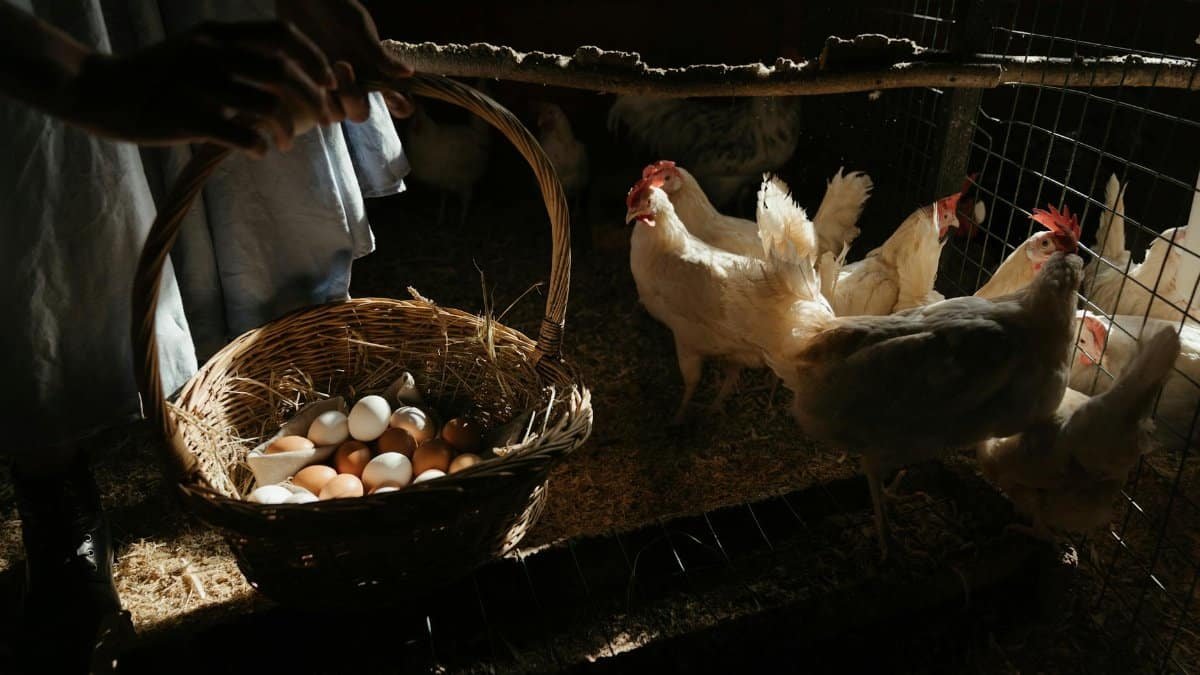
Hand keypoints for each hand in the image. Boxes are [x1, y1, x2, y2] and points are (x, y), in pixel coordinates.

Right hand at [65, 21, 337, 156]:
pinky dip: (261, 147)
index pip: (281, 34)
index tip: (328, 81)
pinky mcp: (188, 118)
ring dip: (288, 129)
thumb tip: (289, 73)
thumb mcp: (194, 49)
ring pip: (268, 106)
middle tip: (322, 119)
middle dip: (313, 98)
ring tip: (286, 142)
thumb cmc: (156, 76)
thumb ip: (235, 54)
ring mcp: (198, 84)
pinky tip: (260, 152)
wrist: (100, 91)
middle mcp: (210, 52)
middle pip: (282, 71)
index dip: (313, 57)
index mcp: (216, 33)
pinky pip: (243, 135)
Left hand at [276, 0, 413, 121]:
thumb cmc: (335, 8)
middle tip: (342, 66)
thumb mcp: (359, 28)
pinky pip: (312, 104)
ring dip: (333, 100)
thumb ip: (379, 54)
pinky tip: (306, 74)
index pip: (397, 102)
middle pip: (361, 113)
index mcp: (374, 72)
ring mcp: (331, 86)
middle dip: (354, 98)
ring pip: (337, 113)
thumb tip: (409, 73)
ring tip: (324, 71)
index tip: (392, 95)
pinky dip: (312, 97)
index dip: (400, 106)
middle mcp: (355, 84)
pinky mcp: (307, 83)